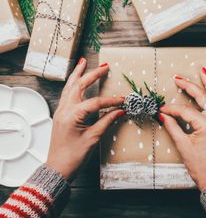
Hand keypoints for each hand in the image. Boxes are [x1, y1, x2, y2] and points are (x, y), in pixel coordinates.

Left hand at [46, 58, 124, 180]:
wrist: (58, 168)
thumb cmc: (74, 156)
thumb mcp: (93, 138)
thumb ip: (107, 121)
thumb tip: (120, 111)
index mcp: (72, 115)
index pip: (95, 102)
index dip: (111, 101)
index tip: (123, 101)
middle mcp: (64, 109)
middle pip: (79, 86)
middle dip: (92, 74)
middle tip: (104, 66)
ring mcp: (61, 111)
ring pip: (69, 87)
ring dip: (77, 74)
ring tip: (83, 62)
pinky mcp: (61, 114)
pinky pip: (66, 94)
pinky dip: (73, 84)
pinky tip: (76, 80)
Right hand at [159, 67, 205, 190]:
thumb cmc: (201, 165)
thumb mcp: (183, 145)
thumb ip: (172, 127)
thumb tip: (162, 115)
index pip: (185, 110)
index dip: (171, 109)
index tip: (161, 110)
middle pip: (202, 97)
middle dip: (188, 86)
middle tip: (177, 78)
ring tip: (203, 71)